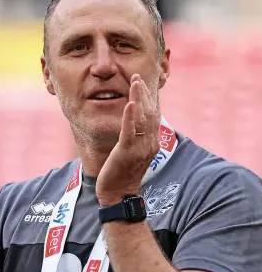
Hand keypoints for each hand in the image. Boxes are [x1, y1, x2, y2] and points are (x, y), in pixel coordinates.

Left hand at [96, 74, 159, 206]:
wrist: (119, 194)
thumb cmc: (123, 174)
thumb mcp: (133, 153)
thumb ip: (136, 138)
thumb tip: (135, 124)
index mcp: (151, 143)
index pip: (154, 116)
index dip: (149, 98)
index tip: (144, 83)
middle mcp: (149, 144)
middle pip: (150, 113)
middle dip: (144, 93)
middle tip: (137, 76)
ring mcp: (139, 148)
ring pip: (142, 119)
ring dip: (139, 99)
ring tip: (135, 82)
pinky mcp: (126, 152)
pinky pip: (130, 132)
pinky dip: (130, 117)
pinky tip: (130, 104)